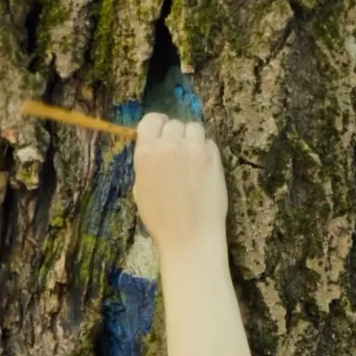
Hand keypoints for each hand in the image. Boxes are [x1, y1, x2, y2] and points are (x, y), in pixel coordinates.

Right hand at [132, 112, 227, 258]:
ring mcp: (193, 149)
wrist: (189, 235)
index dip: (157, 125)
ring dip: (192, 139)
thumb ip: (147, 164)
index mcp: (146, 153)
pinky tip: (203, 169)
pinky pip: (209, 142)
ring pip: (194, 128)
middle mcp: (169, 145)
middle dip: (175, 135)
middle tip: (178, 153)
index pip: (151, 120)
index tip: (161, 134)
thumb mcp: (141, 189)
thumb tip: (154, 151)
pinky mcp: (213, 156)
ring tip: (192, 158)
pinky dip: (206, 150)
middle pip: (174, 123)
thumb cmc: (160, 220)